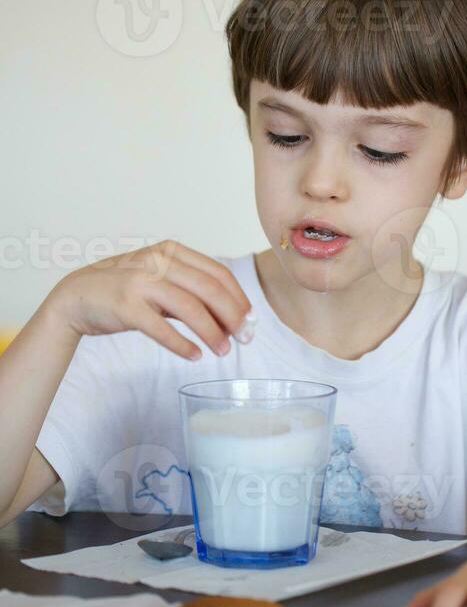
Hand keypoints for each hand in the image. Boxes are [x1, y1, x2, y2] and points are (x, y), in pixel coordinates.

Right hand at [45, 239, 253, 360]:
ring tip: (224, 351)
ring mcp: (141, 282)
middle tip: (245, 338)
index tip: (251, 320)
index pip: (217, 273)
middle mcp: (158, 261)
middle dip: (233, 316)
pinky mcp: (126, 306)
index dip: (239, 298)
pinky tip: (195, 355)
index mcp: (171, 251)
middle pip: (209, 289)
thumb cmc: (127, 290)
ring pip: (190, 308)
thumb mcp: (161, 279)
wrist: (77, 296)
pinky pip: (162, 328)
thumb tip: (232, 318)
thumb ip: (191, 292)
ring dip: (212, 332)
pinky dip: (182, 344)